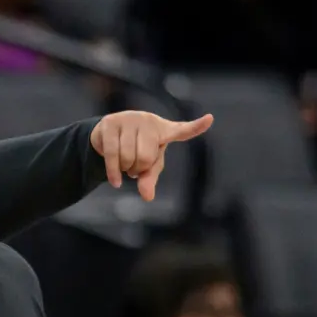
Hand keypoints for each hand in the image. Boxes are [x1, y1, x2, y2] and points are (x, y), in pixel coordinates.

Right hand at [89, 111, 213, 200]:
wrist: (107, 133)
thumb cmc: (134, 148)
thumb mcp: (147, 165)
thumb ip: (150, 179)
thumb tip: (147, 197)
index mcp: (163, 129)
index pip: (182, 130)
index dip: (196, 126)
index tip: (209, 119)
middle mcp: (148, 121)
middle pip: (145, 157)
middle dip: (137, 169)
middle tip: (134, 168)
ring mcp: (128, 119)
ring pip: (127, 156)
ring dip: (124, 168)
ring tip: (124, 164)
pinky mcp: (110, 122)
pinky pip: (112, 153)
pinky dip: (113, 172)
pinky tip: (116, 183)